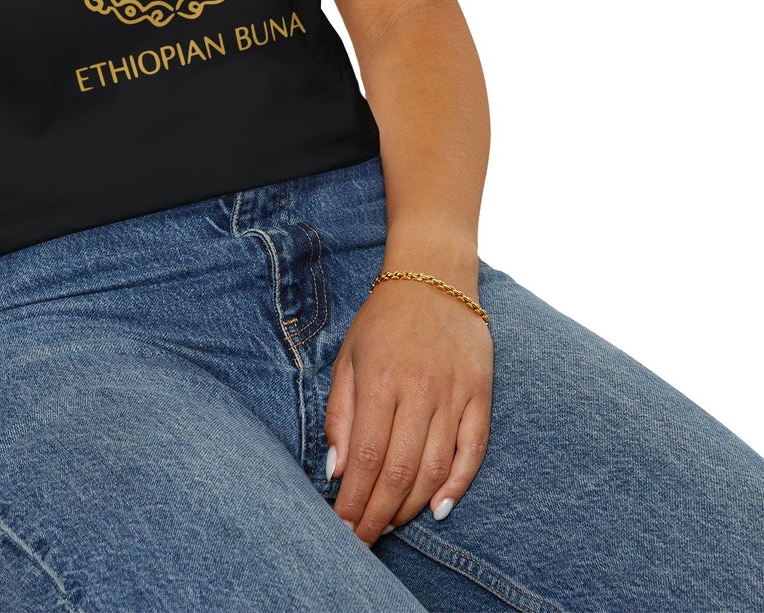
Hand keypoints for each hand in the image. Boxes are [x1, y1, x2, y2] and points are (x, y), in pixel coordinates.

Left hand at [324, 277, 493, 543]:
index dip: (355, 499)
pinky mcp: (481, 394)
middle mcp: (419, 390)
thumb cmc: (383, 320)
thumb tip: (336, 470)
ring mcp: (454, 393)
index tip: (342, 527)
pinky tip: (438, 508)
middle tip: (363, 540)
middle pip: (400, 470)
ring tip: (390, 525)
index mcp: (381, 380)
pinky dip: (457, 484)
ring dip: (411, 505)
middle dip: (378, 513)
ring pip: (435, 468)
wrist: (434, 276)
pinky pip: (473, 450)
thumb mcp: (348, 356)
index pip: (366, 456)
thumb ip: (340, 413)